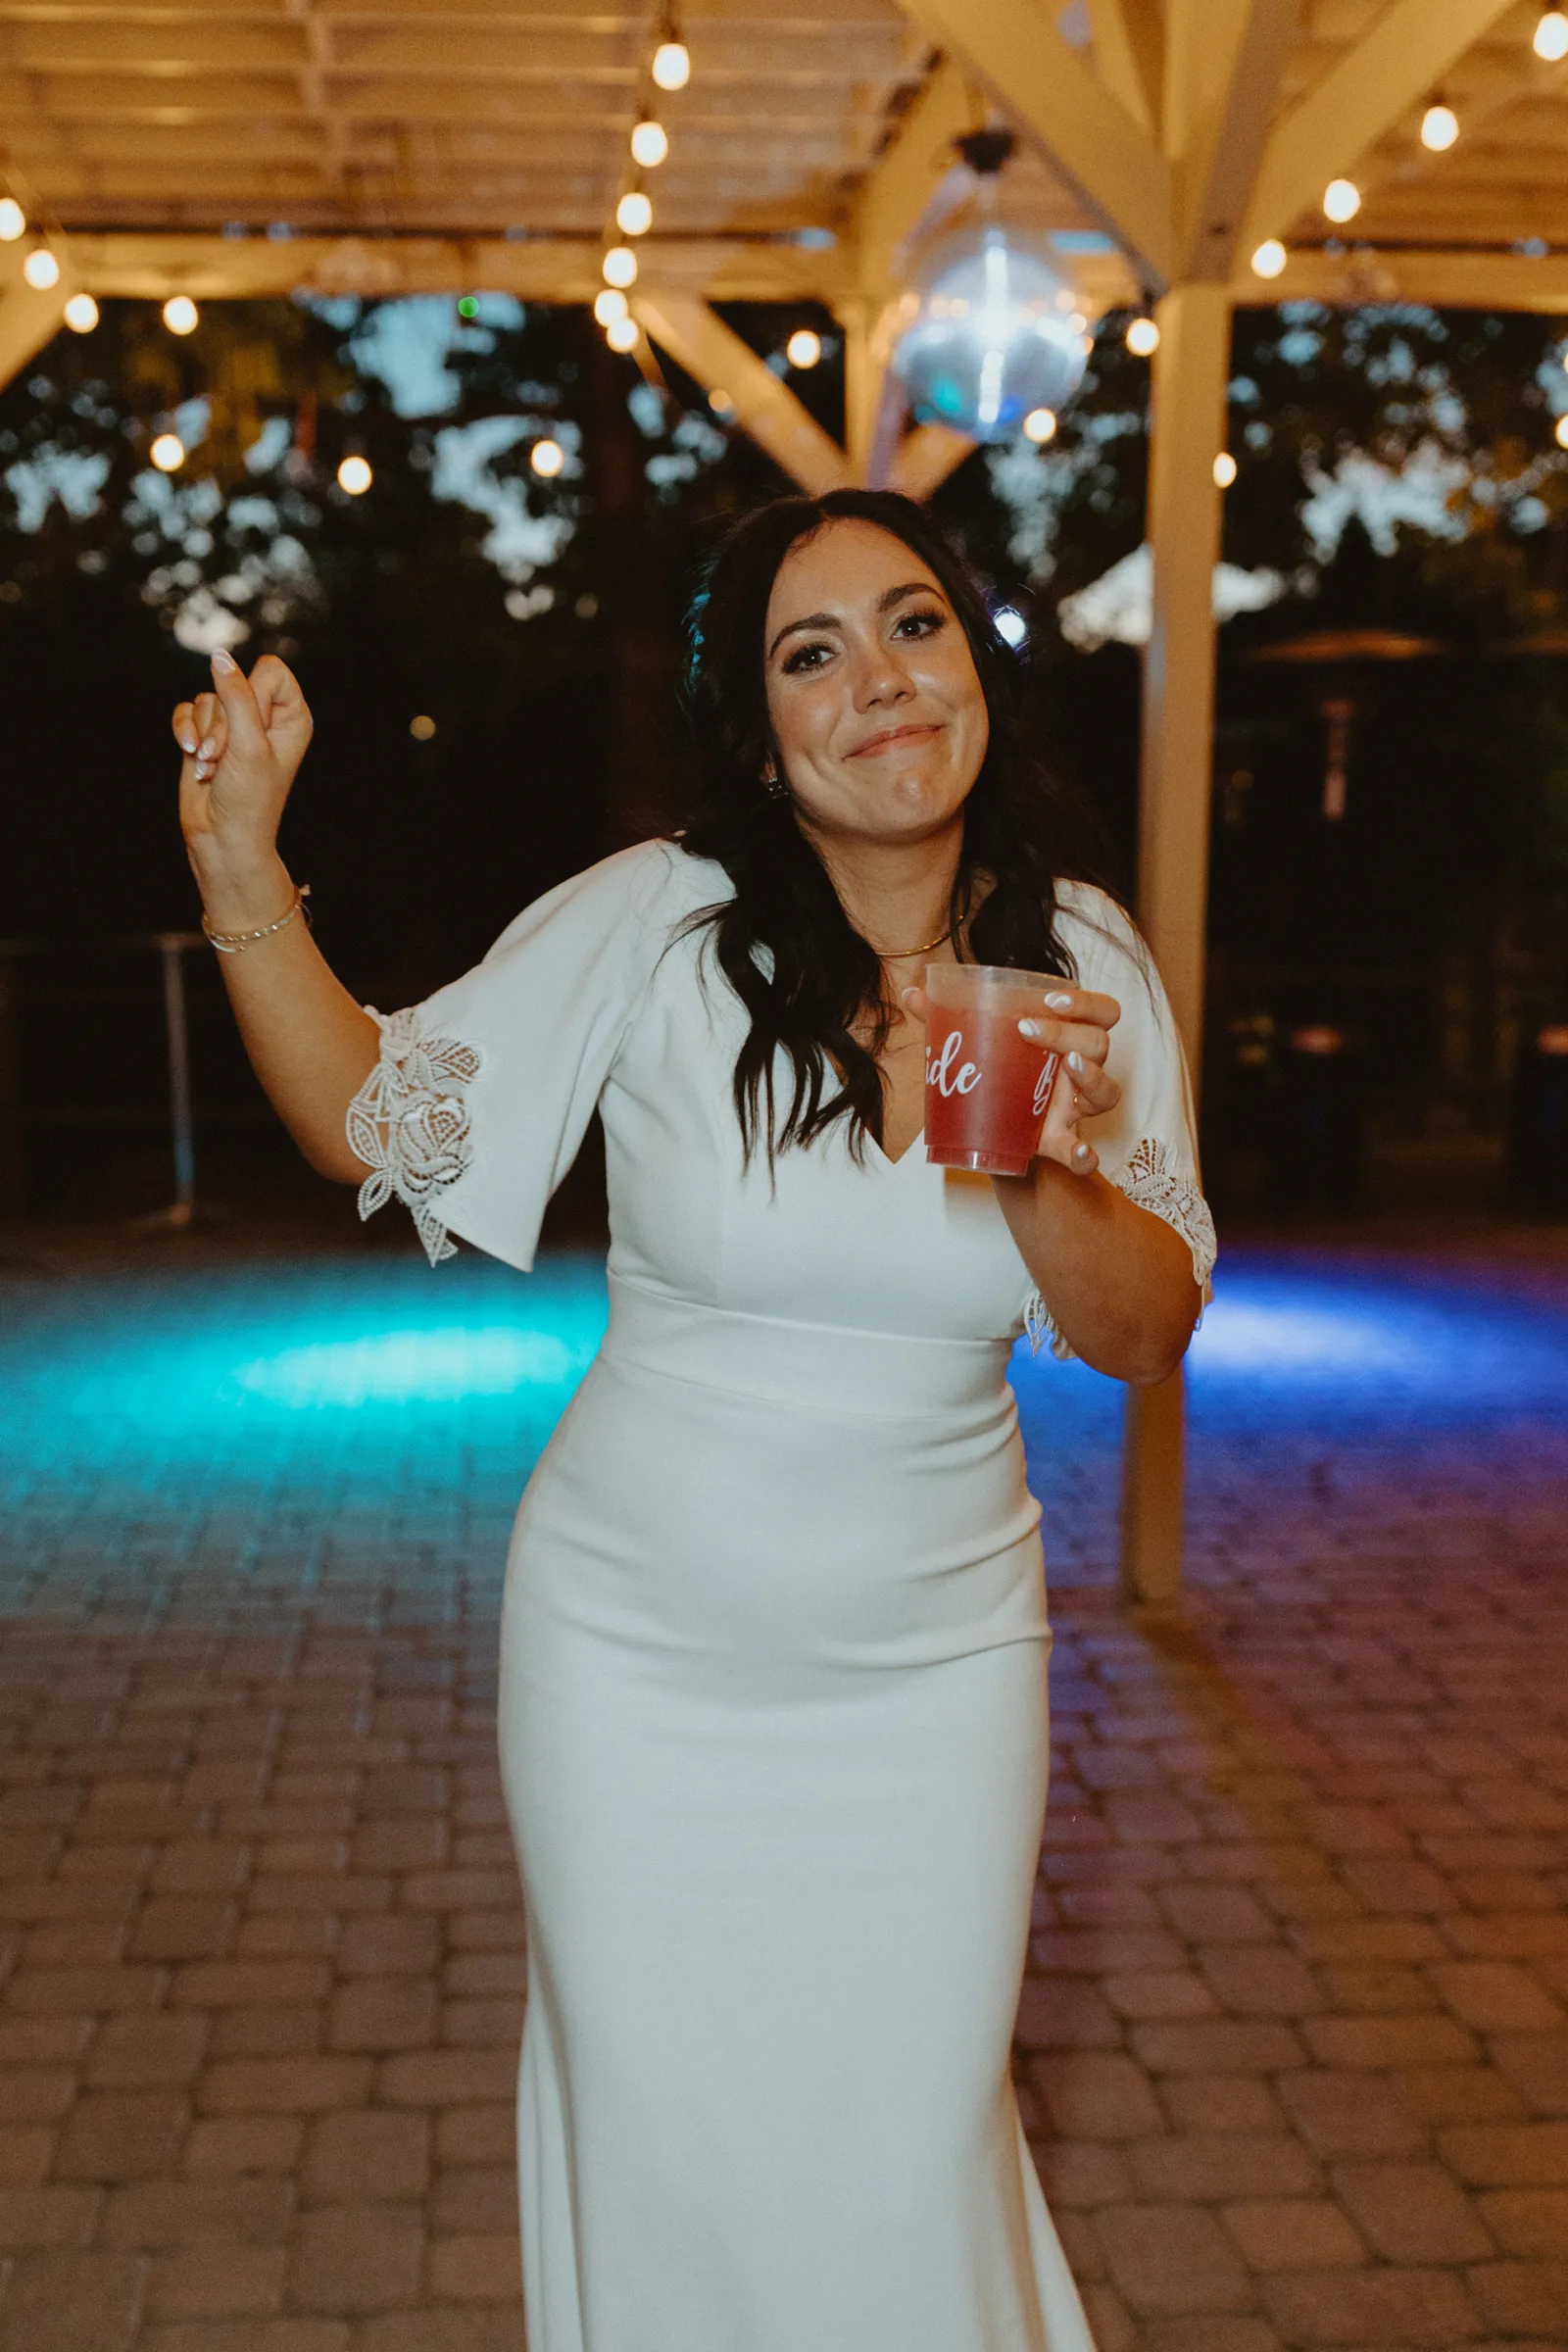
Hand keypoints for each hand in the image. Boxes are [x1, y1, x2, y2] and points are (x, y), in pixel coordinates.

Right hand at [173, 651, 312, 895]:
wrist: (222, 838)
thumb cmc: (248, 799)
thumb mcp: (248, 744)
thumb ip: (235, 695)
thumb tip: (218, 655)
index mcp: (292, 717)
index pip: (271, 670)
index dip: (253, 694)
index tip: (254, 731)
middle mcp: (265, 716)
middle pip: (232, 682)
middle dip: (222, 724)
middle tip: (225, 759)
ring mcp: (234, 725)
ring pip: (207, 699)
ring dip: (204, 735)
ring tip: (212, 767)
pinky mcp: (205, 734)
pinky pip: (187, 710)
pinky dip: (185, 732)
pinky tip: (192, 757)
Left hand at [900, 981, 1121, 1175]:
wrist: (994, 1130)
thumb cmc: (997, 1075)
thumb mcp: (977, 1044)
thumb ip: (946, 1017)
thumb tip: (911, 993)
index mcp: (1068, 1038)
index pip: (1102, 1011)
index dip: (1087, 1002)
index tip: (1051, 1000)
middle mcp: (1080, 1069)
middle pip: (1099, 1043)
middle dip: (1067, 1032)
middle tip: (1026, 1029)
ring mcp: (1074, 1106)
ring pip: (1105, 1090)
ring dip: (1091, 1076)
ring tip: (1066, 1067)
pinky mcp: (1058, 1140)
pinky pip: (1082, 1152)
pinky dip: (1084, 1156)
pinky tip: (1079, 1155)